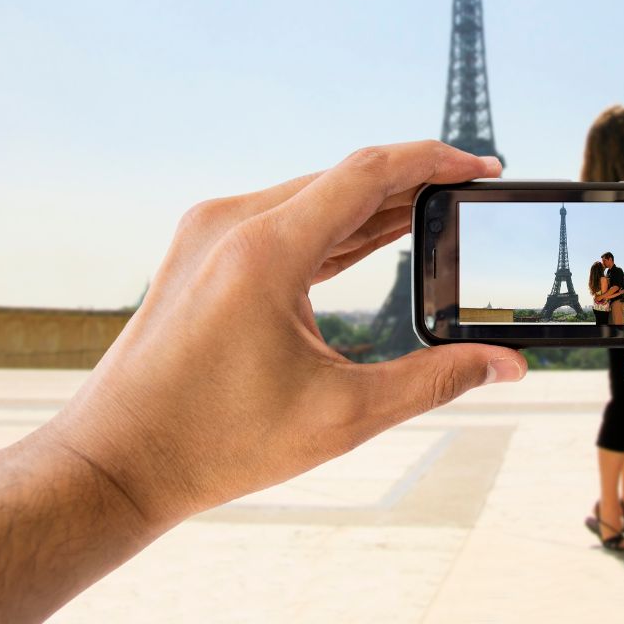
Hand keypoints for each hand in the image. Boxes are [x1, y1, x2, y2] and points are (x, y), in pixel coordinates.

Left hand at [46, 141, 526, 527]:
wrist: (117, 461)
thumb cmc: (217, 443)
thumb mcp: (344, 415)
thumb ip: (436, 381)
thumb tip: (506, 365)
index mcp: (264, 250)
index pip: (368, 173)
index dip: (434, 162)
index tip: (482, 168)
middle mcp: (232, 223)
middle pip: (344, 178)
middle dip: (415, 182)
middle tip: (471, 194)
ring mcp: (210, 231)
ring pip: (314, 194)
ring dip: (376, 203)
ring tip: (437, 214)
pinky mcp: (202, 249)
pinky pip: (285, 216)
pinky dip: (336, 224)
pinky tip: (377, 233)